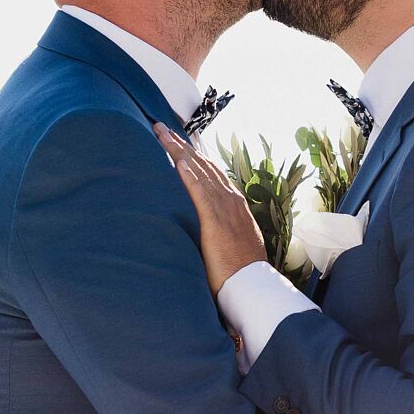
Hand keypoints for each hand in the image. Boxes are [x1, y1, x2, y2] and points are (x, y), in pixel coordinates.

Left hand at [153, 123, 267, 292]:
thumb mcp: (232, 242)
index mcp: (233, 204)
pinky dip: (191, 178)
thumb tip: (209, 227)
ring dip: (180, 152)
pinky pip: (202, 195)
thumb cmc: (240, 270)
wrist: (251, 286)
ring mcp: (225, 210)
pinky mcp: (217, 223)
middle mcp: (230, 201)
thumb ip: (220, 229)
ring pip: (200, 173)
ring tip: (163, 135)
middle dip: (181, 145)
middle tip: (161, 127)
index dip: (192, 154)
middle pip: (202, 165)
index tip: (177, 141)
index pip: (210, 172)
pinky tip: (180, 163)